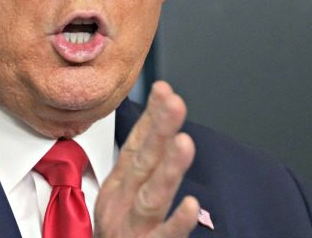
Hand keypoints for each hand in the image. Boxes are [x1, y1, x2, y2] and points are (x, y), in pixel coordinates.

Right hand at [94, 81, 198, 236]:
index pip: (137, 143)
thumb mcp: (123, 191)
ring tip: (184, 142)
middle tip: (175, 102)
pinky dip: (177, 222)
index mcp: (120, 183)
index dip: (151, 116)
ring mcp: (133, 226)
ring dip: (168, 168)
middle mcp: (124, 200)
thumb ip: (141, 158)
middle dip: (160, 129)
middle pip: (143, 161)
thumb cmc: (119, 228)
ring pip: (152, 194)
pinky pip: (163, 237)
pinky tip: (192, 205)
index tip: (165, 88)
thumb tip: (159, 121)